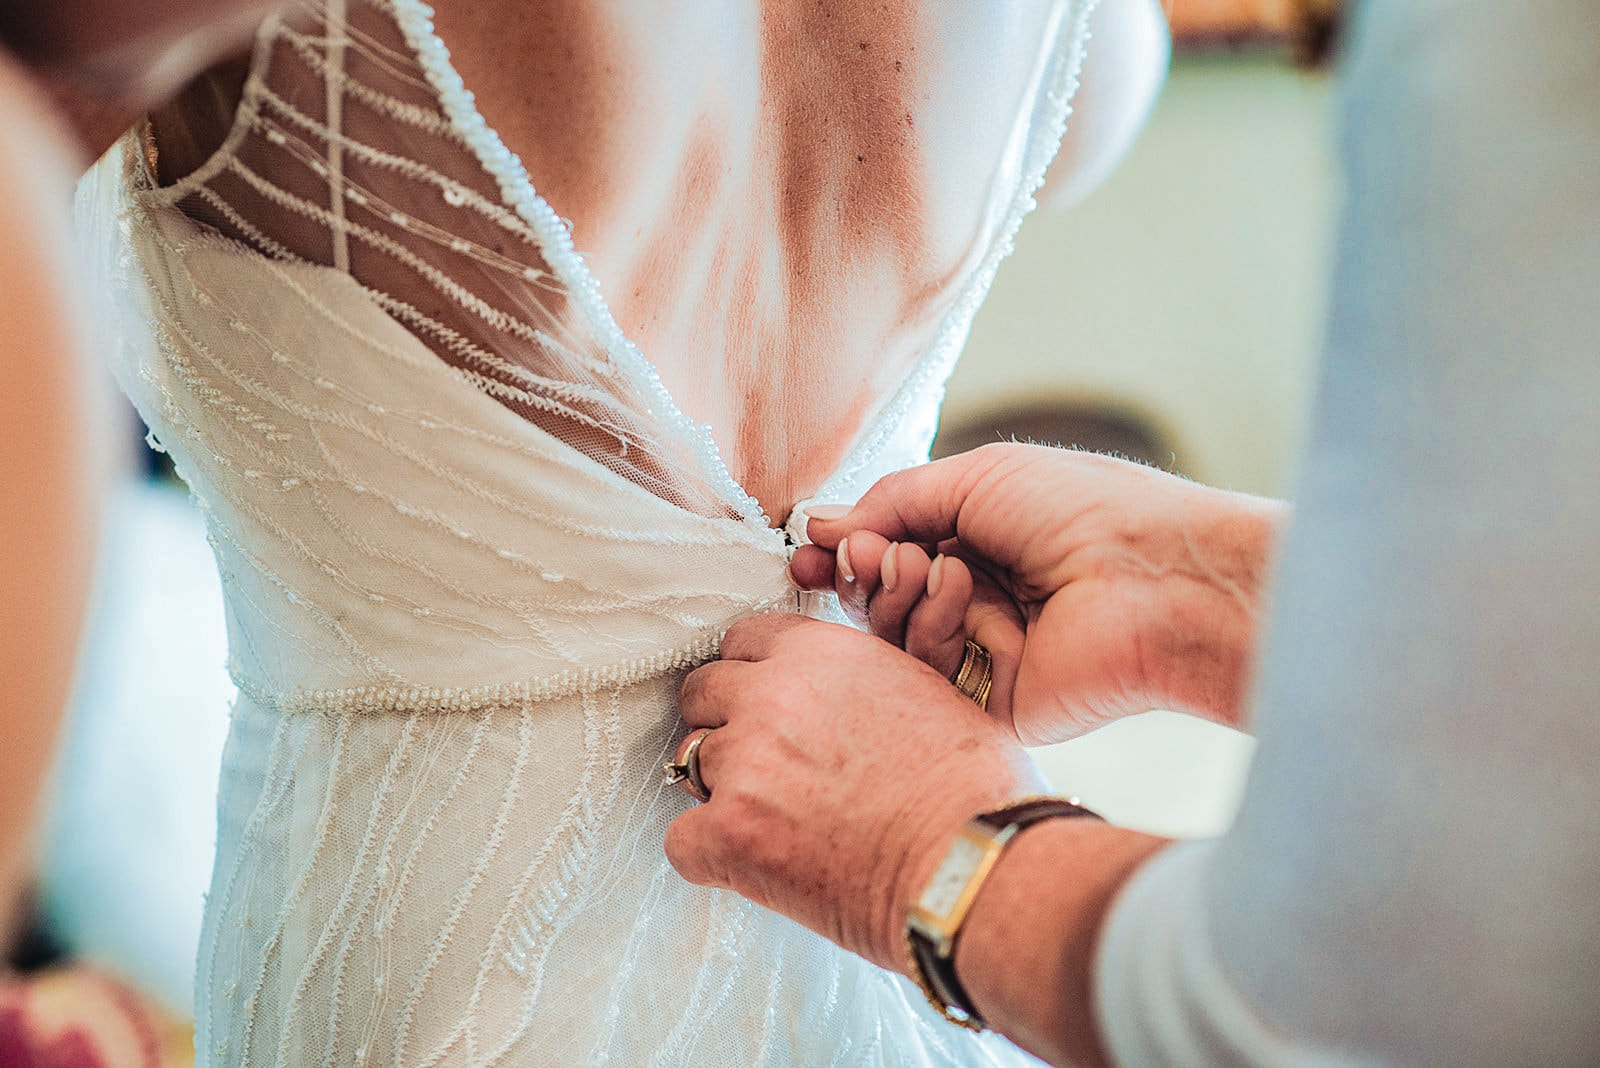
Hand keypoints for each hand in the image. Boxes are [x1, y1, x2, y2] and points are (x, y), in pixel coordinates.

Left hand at [665, 614, 1046, 972]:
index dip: (755, 677)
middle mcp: (772, 695)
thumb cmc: (974, 790)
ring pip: (690, 760)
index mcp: (821, 652)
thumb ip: (860, 681)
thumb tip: (841, 699)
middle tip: (765, 765)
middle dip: (726, 724)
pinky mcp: (730, 832)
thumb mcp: (925, 692)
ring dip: (721, 786)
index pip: (743, 641)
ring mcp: (744, 763)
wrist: (977, 866)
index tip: (769, 706)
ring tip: (773, 820)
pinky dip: (710, 854)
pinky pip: (681, 838)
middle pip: (703, 692)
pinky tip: (753, 864)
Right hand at [792, 444, 1285, 742]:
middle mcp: (975, 598)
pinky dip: (928, 623)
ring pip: (890, 637)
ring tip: (923, 565)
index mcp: (978, 541)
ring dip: (892, 593)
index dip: (843, 550)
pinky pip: (922, 672)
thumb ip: (894, 501)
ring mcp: (981, 652)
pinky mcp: (987, 700)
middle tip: (859, 554)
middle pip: (876, 598)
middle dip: (859, 571)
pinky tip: (957, 592)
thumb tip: (823, 524)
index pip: (886, 552)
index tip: (807, 546)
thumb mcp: (977, 478)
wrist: (1154, 577)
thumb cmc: (1087, 511)